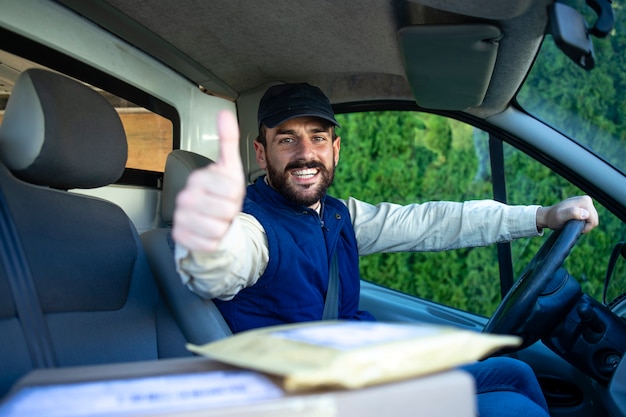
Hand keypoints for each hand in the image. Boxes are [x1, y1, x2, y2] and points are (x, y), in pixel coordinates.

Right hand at [172, 110, 244, 251]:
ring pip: (217, 228)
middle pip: (226, 210)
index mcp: (199, 178)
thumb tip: (224, 113)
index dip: (236, 194)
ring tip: (217, 220)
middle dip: (231, 212)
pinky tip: (209, 232)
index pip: (231, 189)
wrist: (210, 219)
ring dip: (223, 227)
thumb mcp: (229, 167)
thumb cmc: (222, 194)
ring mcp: (181, 216)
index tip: (229, 193)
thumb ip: (228, 140)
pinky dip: (214, 241)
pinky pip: (208, 243)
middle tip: (223, 208)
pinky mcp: (181, 236)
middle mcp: (186, 196)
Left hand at [536, 195, 598, 233]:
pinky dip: (583, 221)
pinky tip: (574, 220)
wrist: (548, 216)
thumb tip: (585, 213)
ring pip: (592, 219)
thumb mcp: (561, 216)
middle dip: (584, 225)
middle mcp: (587, 199)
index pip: (593, 220)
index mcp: (585, 201)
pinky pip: (589, 218)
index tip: (573, 225)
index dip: (585, 227)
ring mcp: (586, 202)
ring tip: (572, 222)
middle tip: (571, 224)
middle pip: (594, 219)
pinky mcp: (584, 206)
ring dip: (583, 223)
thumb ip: (572, 213)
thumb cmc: (553, 217)